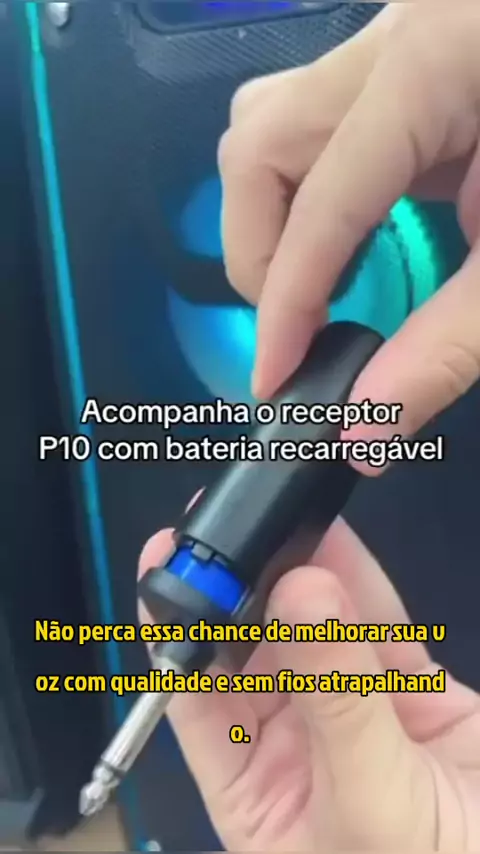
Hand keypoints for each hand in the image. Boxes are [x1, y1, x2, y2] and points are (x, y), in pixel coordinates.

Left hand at [138, 520, 479, 850]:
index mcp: (252, 789)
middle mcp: (291, 743)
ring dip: (298, 571)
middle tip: (230, 524)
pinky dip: (358, 580)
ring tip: (275, 516)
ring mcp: (350, 709)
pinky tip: (333, 538)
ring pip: (314, 628)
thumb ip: (335, 695)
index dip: (179, 626)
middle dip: (242, 588)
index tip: (166, 558)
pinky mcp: (407, 687)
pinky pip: (376, 625)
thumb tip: (299, 593)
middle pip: (255, 650)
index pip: (198, 696)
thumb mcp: (365, 796)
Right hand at [219, 2, 479, 466]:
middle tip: (300, 323)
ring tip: (316, 283)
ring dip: (269, 217)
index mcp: (432, 68)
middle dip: (261, 250)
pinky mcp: (392, 68)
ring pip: (265, 123)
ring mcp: (386, 45)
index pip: (322, 198)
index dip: (286, 301)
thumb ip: (447, 346)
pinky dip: (302, 194)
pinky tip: (343, 241)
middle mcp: (389, 40)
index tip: (274, 381)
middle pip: (260, 143)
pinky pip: (304, 124)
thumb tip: (362, 434)